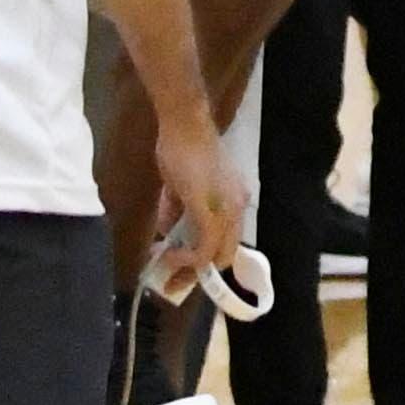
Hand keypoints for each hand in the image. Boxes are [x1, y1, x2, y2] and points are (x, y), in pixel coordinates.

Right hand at [149, 112, 245, 294]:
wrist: (183, 125)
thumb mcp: (181, 189)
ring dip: (188, 268)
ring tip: (166, 269)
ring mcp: (226, 207)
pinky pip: (204, 245)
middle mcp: (237, 206)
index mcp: (235, 201)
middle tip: (171, 279)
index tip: (184, 276)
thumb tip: (168, 236)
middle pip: (224, 255)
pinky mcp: (210, 207)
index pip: (228, 243)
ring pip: (215, 255)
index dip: (207, 262)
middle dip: (196, 273)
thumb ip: (178, 214)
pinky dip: (186, 258)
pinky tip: (168, 255)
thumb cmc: (181, 150)